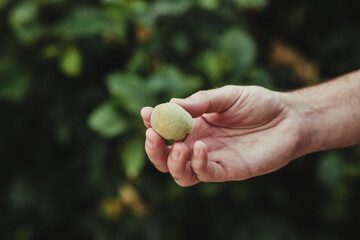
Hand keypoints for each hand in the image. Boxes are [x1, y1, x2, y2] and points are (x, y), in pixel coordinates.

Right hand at [141, 86, 306, 186]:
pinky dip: (197, 164)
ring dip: (172, 162)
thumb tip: (170, 104)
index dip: (152, 123)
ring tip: (178, 146)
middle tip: (152, 135)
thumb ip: (201, 101)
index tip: (146, 113)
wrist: (289, 117)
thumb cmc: (258, 104)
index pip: (166, 130)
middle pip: (166, 157)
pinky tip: (199, 147)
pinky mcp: (229, 171)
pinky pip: (205, 174)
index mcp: (195, 126)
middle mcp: (199, 145)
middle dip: (154, 148)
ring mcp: (213, 159)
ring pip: (180, 173)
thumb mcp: (227, 96)